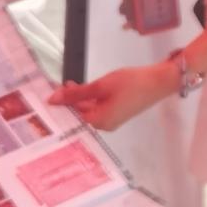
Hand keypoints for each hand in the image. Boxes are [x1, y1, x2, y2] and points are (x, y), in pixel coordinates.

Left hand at [55, 55, 185, 132]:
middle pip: (80, 115)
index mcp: (99, 122)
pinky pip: (98, 107)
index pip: (71, 117)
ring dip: (78, 99)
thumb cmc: (131, 83)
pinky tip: (82, 88)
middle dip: (68, 101)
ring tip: (67, 85)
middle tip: (55, 87)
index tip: (46, 97)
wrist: (159, 81)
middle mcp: (104, 126)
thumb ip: (76, 93)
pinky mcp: (117, 112)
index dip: (59, 107)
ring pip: (88, 110)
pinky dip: (89, 98)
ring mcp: (111, 120)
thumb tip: (54, 99)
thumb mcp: (100, 86)